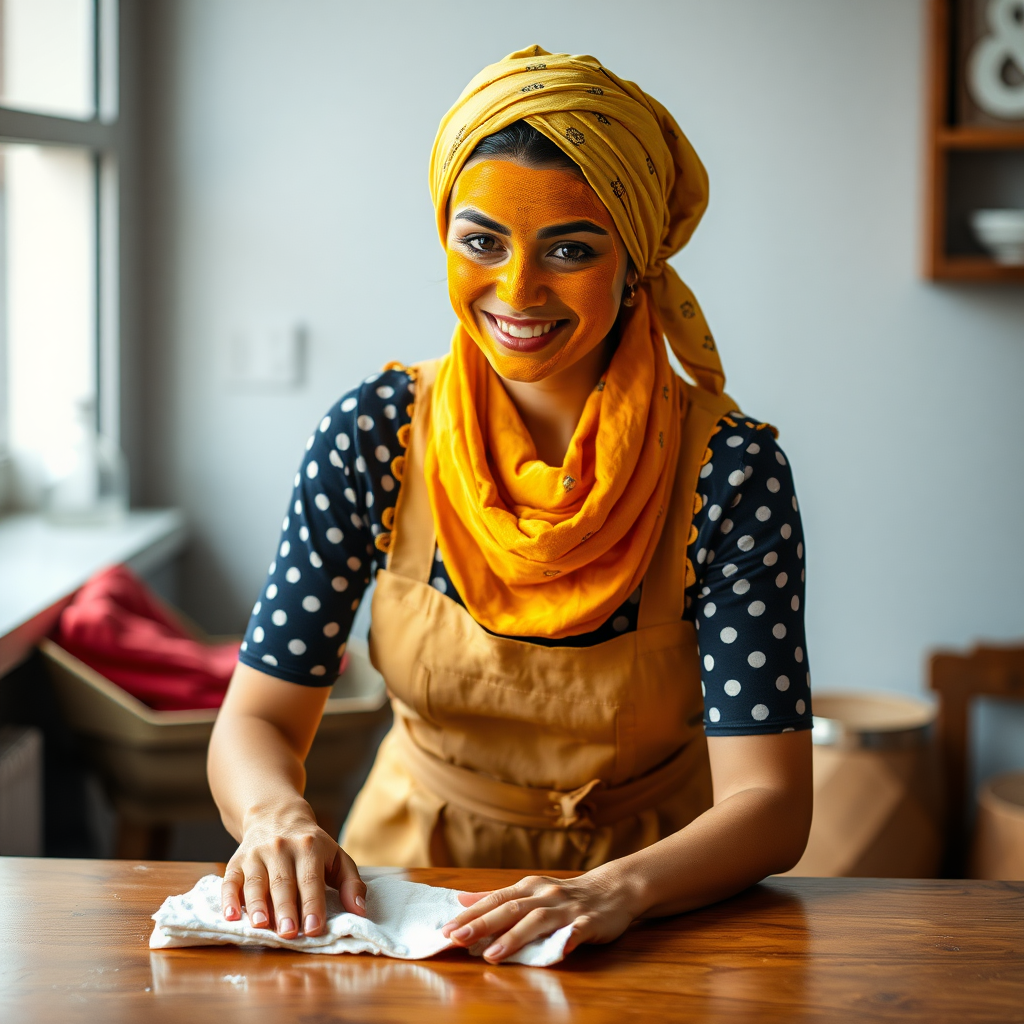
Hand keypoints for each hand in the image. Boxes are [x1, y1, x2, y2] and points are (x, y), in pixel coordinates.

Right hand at [220, 800, 364, 938]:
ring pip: (256, 882)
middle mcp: (281, 849)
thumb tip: (360, 911)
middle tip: (289, 934)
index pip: (311, 880)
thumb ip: (351, 883)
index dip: (313, 905)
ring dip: (257, 905)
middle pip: (283, 883)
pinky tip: (231, 916)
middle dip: (286, 910)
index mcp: (310, 848)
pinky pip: (230, 881)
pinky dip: (228, 899)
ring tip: (261, 926)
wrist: (276, 815)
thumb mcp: (336, 856)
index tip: (315, 929)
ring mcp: (256, 854)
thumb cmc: (312, 846)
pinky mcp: (237, 861)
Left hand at [440, 868, 639, 963]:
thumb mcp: (531, 891)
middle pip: (510, 908)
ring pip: (537, 920)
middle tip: (457, 938)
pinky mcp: (589, 921)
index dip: (471, 915)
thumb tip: (462, 900)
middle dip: (482, 923)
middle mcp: (544, 895)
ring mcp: (566, 908)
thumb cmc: (565, 895)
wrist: (612, 888)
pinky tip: (559, 951)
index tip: (447, 929)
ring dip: (514, 936)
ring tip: (492, 954)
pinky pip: (578, 931)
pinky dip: (568, 938)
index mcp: (529, 888)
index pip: (495, 900)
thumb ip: (497, 897)